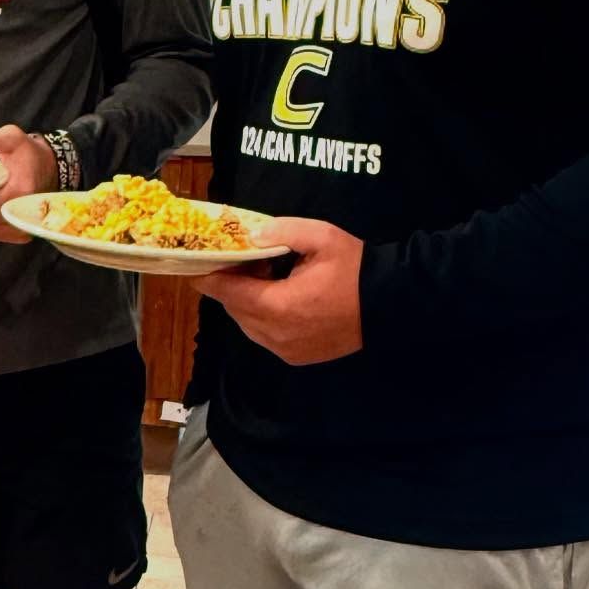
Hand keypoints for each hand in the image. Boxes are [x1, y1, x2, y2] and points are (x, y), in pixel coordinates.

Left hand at [192, 217, 363, 365]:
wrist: (391, 305)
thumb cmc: (355, 268)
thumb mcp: (320, 237)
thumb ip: (281, 231)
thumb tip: (251, 235)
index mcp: (279, 307)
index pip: (228, 294)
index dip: (209, 278)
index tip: (196, 264)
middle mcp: (278, 335)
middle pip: (235, 310)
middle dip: (230, 286)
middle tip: (240, 260)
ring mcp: (288, 351)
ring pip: (248, 325)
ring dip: (246, 301)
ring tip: (261, 274)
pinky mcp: (299, 357)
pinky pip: (265, 335)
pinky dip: (261, 316)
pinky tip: (276, 295)